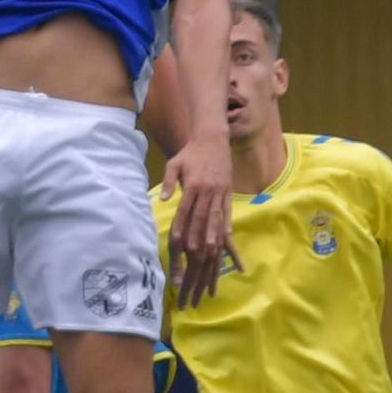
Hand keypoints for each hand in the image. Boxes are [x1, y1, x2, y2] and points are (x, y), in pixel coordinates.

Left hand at [163, 131, 238, 306]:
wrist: (213, 139)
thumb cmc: (190, 153)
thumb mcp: (174, 163)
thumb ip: (169, 181)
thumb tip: (163, 199)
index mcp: (193, 184)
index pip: (185, 210)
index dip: (182, 226)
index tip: (178, 242)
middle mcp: (208, 190)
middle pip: (202, 217)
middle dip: (198, 236)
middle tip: (195, 253)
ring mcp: (220, 191)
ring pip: (217, 216)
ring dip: (214, 234)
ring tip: (212, 250)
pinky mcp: (228, 191)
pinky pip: (227, 210)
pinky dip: (227, 224)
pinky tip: (227, 236)